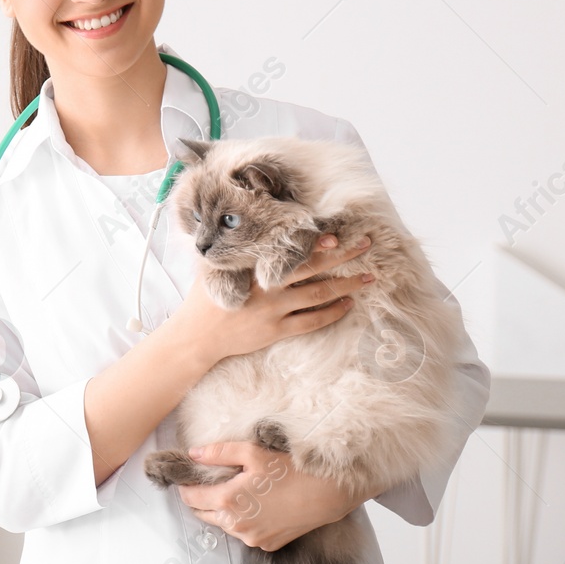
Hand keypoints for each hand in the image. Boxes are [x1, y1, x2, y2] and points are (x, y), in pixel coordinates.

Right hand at [173, 233, 375, 365]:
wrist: (197, 336)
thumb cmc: (205, 298)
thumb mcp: (214, 268)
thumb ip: (231, 251)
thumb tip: (240, 227)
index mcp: (250, 267)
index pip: (287, 250)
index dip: (313, 242)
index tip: (335, 234)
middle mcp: (265, 287)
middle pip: (311, 267)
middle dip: (341, 255)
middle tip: (365, 244)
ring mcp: (273, 310)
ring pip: (318, 294)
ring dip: (345, 285)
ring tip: (368, 277)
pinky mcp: (277, 330)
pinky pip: (312, 321)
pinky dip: (332, 312)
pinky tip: (348, 304)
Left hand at [176, 441, 366, 551]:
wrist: (327, 495)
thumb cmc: (290, 470)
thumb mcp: (252, 453)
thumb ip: (218, 453)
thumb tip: (193, 454)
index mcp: (228, 501)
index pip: (191, 498)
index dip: (185, 487)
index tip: (187, 478)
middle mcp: (236, 525)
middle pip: (203, 514)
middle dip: (200, 499)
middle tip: (208, 483)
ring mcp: (251, 538)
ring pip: (223, 524)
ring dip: (221, 511)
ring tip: (234, 492)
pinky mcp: (266, 545)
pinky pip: (243, 533)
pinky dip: (242, 521)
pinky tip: (254, 506)